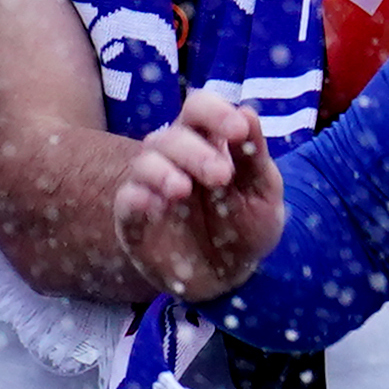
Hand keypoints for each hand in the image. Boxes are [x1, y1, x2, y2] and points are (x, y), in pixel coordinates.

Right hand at [111, 86, 283, 301]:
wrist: (228, 279)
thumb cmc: (245, 228)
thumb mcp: (262, 195)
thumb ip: (255, 158)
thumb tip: (247, 111)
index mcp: (206, 144)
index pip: (198, 109)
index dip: (215, 113)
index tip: (237, 132)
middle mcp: (174, 160)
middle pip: (171, 136)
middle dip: (195, 152)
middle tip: (221, 177)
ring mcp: (151, 189)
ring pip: (144, 162)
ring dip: (162, 171)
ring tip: (182, 190)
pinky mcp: (135, 222)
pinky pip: (125, 202)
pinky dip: (136, 199)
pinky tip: (155, 205)